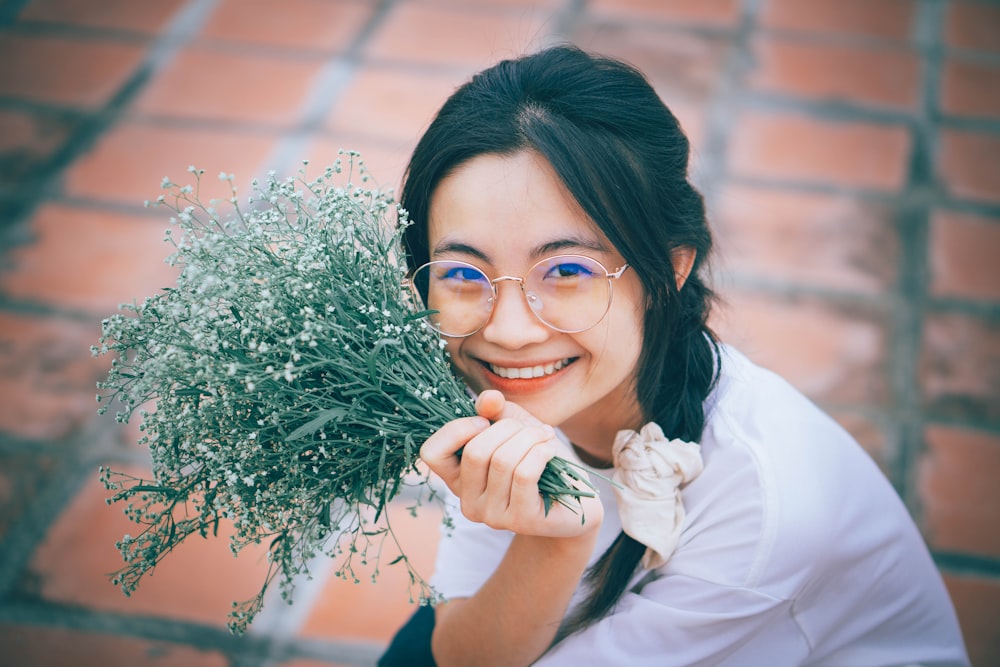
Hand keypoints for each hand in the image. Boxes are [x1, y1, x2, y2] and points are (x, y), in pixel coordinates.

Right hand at [420, 390, 602, 537]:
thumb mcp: (513, 428)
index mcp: (457, 479)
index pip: (431, 454)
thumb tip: (489, 399)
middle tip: (530, 429)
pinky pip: (524, 474)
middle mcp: (468, 502)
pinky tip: (549, 449)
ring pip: (502, 460)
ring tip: (545, 436)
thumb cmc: (539, 460)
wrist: (576, 499)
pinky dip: (540, 452)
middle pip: (475, 452)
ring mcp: (493, 516)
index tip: (486, 421)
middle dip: (507, 428)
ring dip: (529, 438)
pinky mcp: (521, 520)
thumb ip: (496, 412)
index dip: (456, 429)